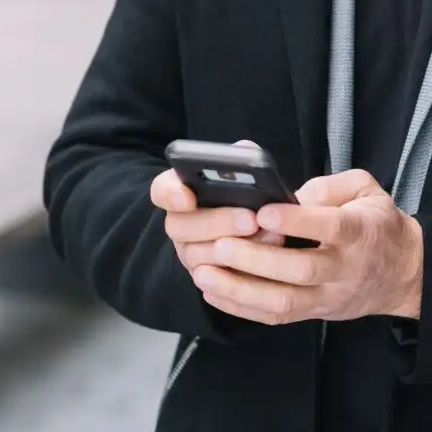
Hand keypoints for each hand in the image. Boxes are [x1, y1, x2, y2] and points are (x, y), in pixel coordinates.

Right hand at [150, 143, 285, 279]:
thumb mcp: (247, 170)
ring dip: (234, 248)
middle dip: (217, 222)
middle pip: (179, 226)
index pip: (162, 190)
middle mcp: (180, 224)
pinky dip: (241, 272)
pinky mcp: (208, 278)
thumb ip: (242, 158)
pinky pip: (215, 282)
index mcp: (182, 192)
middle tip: (251, 219)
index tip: (187, 196)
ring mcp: (190, 253)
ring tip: (269, 237)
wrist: (265, 227)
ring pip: (197, 256)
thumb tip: (245, 150)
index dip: (171, 193)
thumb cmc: (252, 193)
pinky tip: (266, 261)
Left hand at [188, 170, 423, 326]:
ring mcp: (329, 296)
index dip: (297, 221)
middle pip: (301, 271)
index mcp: (360, 231)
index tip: (264, 212)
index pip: (330, 227)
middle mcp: (345, 268)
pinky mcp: (314, 313)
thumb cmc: (377, 223)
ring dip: (240, 289)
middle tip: (219, 244)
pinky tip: (214, 291)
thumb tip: (290, 196)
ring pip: (284, 302)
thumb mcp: (366, 190)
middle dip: (257, 260)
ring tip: (204, 272)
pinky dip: (241, 307)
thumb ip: (330, 187)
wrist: (402, 273)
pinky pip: (276, 318)